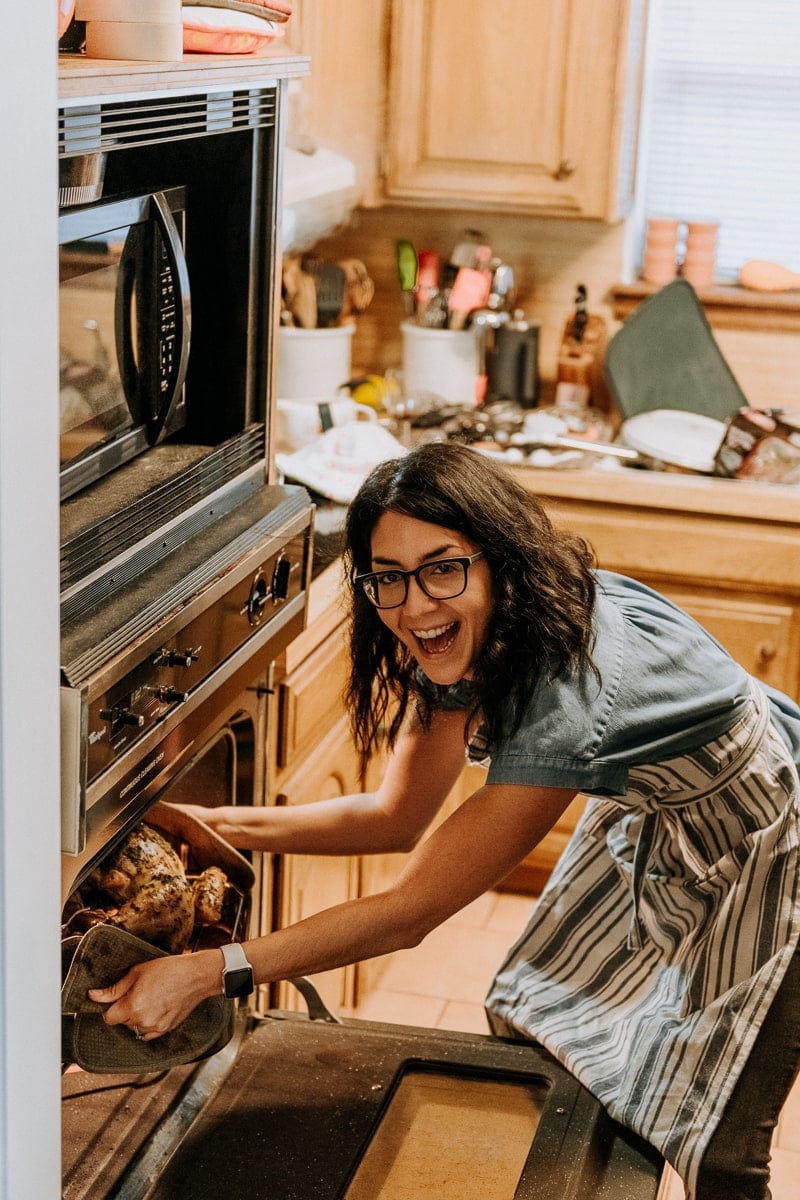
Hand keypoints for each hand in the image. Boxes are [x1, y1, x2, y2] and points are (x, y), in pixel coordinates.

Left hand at [88, 948, 219, 1040]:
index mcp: (132, 1006)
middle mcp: (142, 1021)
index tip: (116, 999)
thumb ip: (114, 989)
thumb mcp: (137, 972)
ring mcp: (155, 1028)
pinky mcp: (165, 1030)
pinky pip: (148, 1033)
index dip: (110, 1007)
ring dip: (136, 1017)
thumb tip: (93, 996)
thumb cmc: (169, 970)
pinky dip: (147, 1024)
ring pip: (134, 1028)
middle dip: (125, 1009)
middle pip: (121, 1022)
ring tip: (150, 999)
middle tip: (138, 992)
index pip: (108, 1018)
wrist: (196, 976)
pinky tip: (156, 1008)